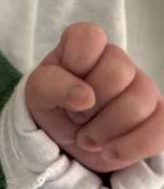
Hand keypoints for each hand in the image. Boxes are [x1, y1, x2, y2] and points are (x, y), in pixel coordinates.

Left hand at [25, 22, 163, 172]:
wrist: (67, 143)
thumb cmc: (53, 107)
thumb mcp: (37, 94)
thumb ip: (51, 85)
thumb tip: (85, 96)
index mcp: (84, 47)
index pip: (90, 36)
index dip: (76, 64)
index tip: (65, 85)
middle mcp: (117, 61)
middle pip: (118, 71)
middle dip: (90, 104)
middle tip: (76, 117)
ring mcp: (142, 87)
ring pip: (140, 102)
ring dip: (105, 130)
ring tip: (87, 138)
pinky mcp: (158, 116)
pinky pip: (162, 128)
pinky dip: (132, 146)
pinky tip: (110, 152)